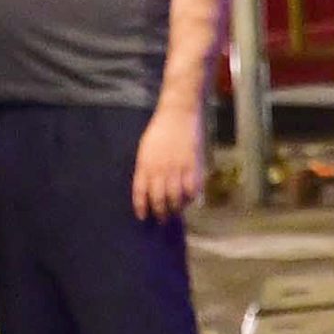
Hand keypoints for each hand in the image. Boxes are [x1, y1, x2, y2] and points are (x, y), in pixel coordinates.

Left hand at [133, 101, 207, 220]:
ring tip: (176, 212)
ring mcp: (177, 168)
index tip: (143, 217)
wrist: (178, 114)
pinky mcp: (192, 166)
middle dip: (160, 212)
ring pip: (175, 198)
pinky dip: (191, 198)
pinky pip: (192, 189)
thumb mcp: (146, 149)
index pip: (140, 192)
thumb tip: (150, 188)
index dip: (141, 207)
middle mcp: (159, 169)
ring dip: (175, 208)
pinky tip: (190, 200)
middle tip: (162, 219)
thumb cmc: (160, 130)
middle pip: (158, 199)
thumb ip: (147, 168)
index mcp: (145, 164)